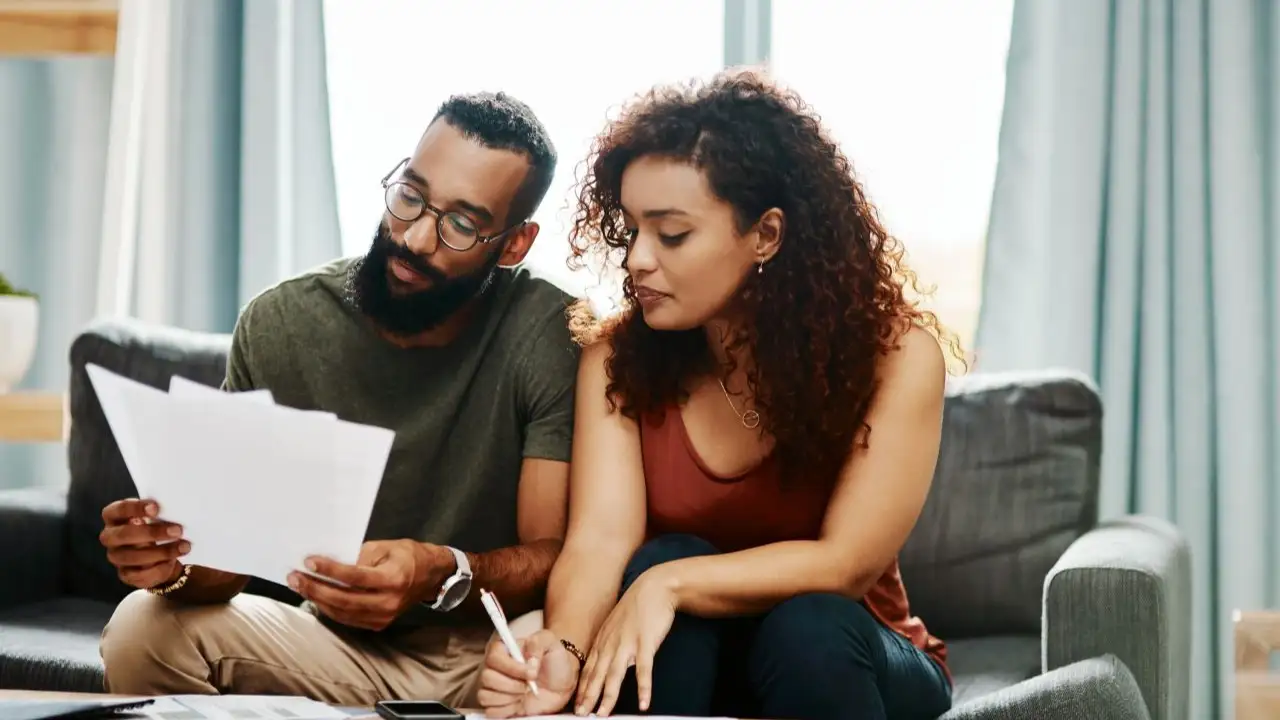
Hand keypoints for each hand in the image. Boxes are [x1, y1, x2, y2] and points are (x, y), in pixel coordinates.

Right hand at [99, 498, 190, 589]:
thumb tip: (173, 513)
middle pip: (123, 534)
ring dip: (161, 552)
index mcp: (114, 517)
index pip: (118, 510)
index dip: (135, 508)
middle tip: (177, 530)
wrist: (163, 555)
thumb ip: (159, 514)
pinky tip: (172, 562)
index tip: (156, 508)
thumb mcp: (157, 518)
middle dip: (152, 533)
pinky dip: (158, 568)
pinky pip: (139, 574)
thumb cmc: (158, 528)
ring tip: (184, 547)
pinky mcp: (125, 574)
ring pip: (132, 557)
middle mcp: (110, 537)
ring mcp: (116, 557)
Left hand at [288, 539, 441, 630]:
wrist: (431, 577)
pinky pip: (348, 619)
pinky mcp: (378, 624)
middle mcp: (388, 603)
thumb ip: (359, 556)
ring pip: (342, 612)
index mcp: (393, 580)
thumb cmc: (409, 556)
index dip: (330, 570)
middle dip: (316, 588)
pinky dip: (330, 608)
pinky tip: (316, 597)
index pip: (355, 577)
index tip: (309, 562)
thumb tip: (331, 563)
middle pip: (344, 599)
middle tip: (294, 577)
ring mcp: (383, 617)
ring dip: (318, 599)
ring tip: (300, 586)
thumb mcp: (387, 546)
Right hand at [477, 629, 578, 717]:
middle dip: (512, 685)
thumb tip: (528, 660)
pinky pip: (490, 711)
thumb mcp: (550, 643)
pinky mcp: (496, 705)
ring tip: (524, 694)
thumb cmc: (554, 661)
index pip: (493, 656)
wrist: (561, 684)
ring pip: (486, 696)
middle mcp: (495, 667)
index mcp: (505, 650)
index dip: (511, 667)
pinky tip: (519, 704)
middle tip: (529, 685)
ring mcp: (494, 687)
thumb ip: (538, 643)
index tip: (532, 672)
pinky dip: (506, 710)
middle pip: (487, 677)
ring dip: (509, 698)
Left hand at [576, 571, 676, 715]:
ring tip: (602, 714)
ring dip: (607, 697)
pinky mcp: (646, 642)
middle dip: (587, 696)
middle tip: (580, 714)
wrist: (654, 587)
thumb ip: (610, 643)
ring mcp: (627, 643)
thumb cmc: (637, 608)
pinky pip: (644, 669)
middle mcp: (611, 643)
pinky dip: (643, 688)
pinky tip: (644, 703)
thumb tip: (605, 661)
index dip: (582, 688)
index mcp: (603, 640)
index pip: (588, 669)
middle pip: (596, 675)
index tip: (576, 704)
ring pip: (614, 675)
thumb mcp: (616, 625)